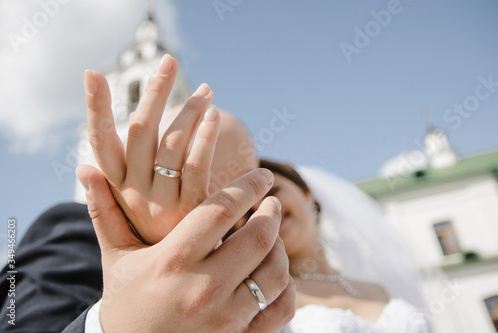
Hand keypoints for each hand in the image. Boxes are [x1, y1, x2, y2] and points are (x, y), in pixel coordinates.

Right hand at [76, 164, 294, 332]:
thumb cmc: (125, 301)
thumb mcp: (116, 258)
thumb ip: (105, 213)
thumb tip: (85, 171)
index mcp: (172, 260)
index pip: (222, 210)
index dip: (249, 186)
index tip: (263, 175)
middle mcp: (202, 287)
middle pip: (257, 238)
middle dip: (271, 214)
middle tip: (271, 203)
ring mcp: (223, 317)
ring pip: (273, 272)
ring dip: (280, 248)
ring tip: (272, 235)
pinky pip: (279, 308)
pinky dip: (286, 287)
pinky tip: (275, 272)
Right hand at [84, 55, 218, 243]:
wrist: (170, 298)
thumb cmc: (148, 255)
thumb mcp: (117, 231)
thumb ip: (103, 201)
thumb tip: (81, 170)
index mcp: (114, 191)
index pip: (99, 143)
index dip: (95, 108)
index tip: (93, 74)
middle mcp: (134, 194)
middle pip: (140, 132)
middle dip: (154, 93)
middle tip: (169, 61)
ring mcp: (163, 203)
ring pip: (172, 145)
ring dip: (189, 113)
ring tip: (207, 92)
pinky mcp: (192, 213)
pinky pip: (198, 169)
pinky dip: (206, 139)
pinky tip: (215, 118)